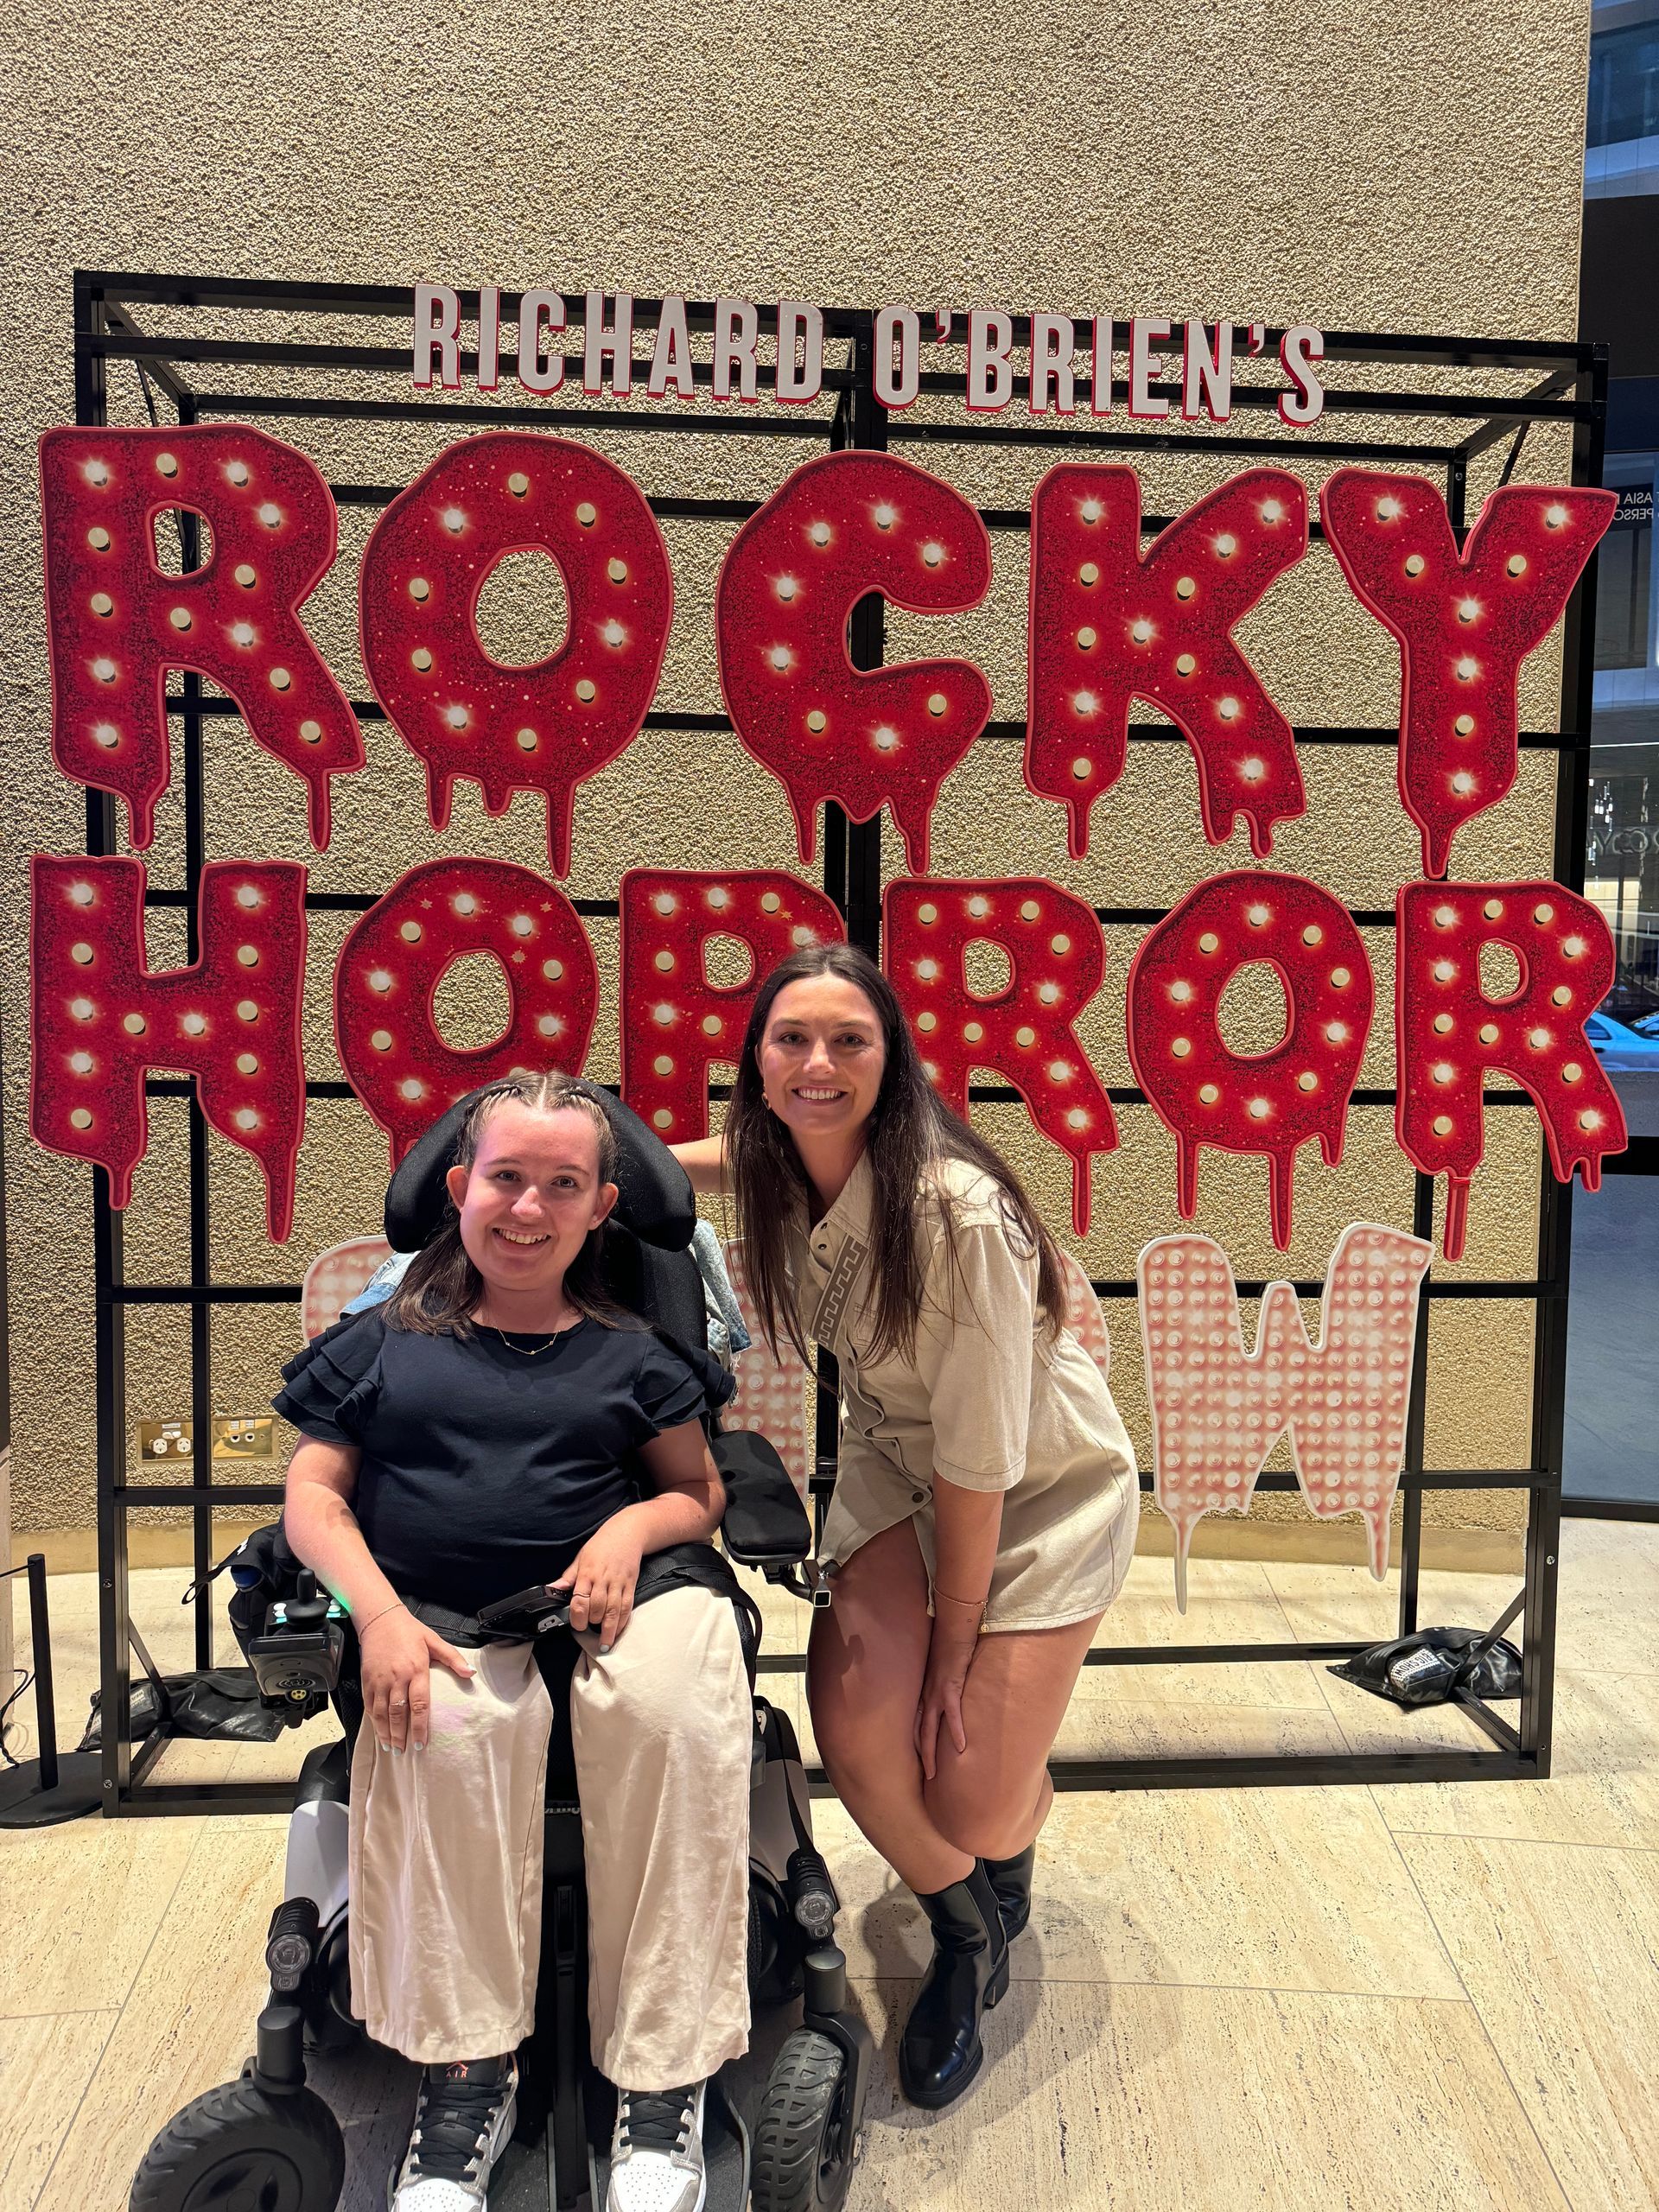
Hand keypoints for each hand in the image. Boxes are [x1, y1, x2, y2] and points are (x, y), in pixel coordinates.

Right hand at [359, 1604, 474, 1751]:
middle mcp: (396, 1678)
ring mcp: (380, 1681)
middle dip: (401, 1735)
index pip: (419, 1704)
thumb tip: (470, 1673)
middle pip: (398, 1713)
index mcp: (416, 1670)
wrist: (381, 1619)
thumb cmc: (410, 1631)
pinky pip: (369, 1706)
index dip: (419, 1726)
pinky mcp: (368, 1681)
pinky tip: (379, 1732)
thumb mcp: (434, 1641)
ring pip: (381, 1713)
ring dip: (386, 1733)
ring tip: (392, 1748)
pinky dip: (374, 1722)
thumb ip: (452, 1658)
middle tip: (405, 1751)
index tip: (422, 1742)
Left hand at [552, 1516, 644, 1650]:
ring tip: (604, 1644)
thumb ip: (567, 1577)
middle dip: (592, 1623)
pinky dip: (622, 1622)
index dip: (578, 1616)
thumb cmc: (602, 1545)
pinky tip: (617, 1631)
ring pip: (613, 1611)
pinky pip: (627, 1607)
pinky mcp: (631, 1585)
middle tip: (589, 1634)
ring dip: (609, 1630)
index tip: (576, 1625)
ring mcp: (619, 1583)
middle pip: (597, 1608)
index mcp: (587, 1573)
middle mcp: (603, 1579)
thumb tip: (552, 1589)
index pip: (580, 1599)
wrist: (628, 1532)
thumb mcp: (580, 1558)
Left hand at [914, 1606, 981, 1781]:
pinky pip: (953, 1715)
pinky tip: (961, 1749)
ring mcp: (936, 1694)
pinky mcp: (950, 1688)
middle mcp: (926, 1697)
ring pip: (930, 1731)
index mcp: (924, 1694)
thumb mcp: (942, 1671)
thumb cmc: (949, 1648)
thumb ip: (943, 1685)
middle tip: (924, 1780)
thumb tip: (952, 1697)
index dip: (917, 1745)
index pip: (916, 1725)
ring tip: (933, 1775)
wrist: (952, 1629)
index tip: (918, 1764)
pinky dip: (956, 1732)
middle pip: (920, 1734)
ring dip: (931, 1754)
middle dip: (921, 1758)